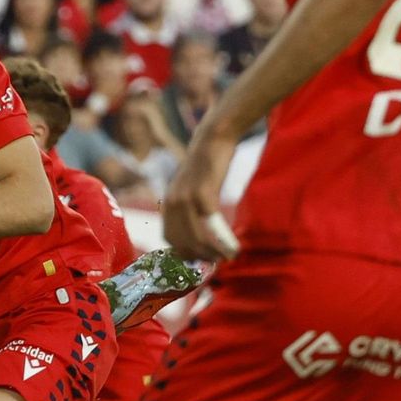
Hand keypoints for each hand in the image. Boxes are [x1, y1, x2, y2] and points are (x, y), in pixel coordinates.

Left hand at [162, 131, 240, 261]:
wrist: (213, 139)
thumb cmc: (207, 165)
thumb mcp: (191, 189)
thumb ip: (190, 209)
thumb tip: (198, 234)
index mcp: (168, 203)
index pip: (169, 239)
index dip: (184, 253)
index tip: (200, 259)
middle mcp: (173, 203)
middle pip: (183, 242)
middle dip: (201, 256)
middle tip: (218, 261)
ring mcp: (186, 199)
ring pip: (196, 237)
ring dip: (212, 252)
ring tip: (227, 256)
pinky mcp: (203, 194)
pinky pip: (212, 225)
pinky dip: (223, 239)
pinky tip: (232, 246)